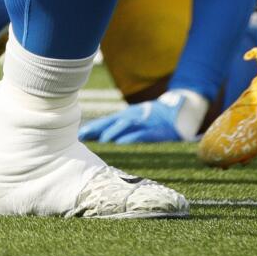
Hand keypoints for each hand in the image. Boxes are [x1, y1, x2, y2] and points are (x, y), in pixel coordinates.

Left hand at [77, 89, 208, 143]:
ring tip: (101, 141)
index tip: (79, 135)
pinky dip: (130, 138)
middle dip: (98, 130)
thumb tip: (99, 138)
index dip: (92, 128)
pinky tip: (121, 143)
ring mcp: (143, 122)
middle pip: (111, 122)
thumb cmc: (152, 118)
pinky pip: (141, 134)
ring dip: (112, 133)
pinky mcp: (155, 131)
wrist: (177, 111)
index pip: (105, 121)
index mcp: (126, 116)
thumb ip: (119, 128)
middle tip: (83, 138)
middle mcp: (132, 117)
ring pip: (124, 126)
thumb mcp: (135, 120)